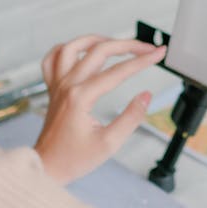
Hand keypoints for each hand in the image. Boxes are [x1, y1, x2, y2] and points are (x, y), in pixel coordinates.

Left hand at [34, 35, 165, 183]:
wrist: (47, 168)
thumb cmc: (74, 159)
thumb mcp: (109, 144)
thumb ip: (131, 117)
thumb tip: (145, 95)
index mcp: (81, 97)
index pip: (118, 71)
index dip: (142, 60)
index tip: (159, 53)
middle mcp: (67, 85)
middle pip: (99, 50)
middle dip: (128, 45)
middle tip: (148, 48)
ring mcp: (57, 84)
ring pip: (73, 46)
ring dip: (97, 40)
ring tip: (117, 43)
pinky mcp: (52, 88)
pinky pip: (53, 58)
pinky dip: (68, 49)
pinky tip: (82, 50)